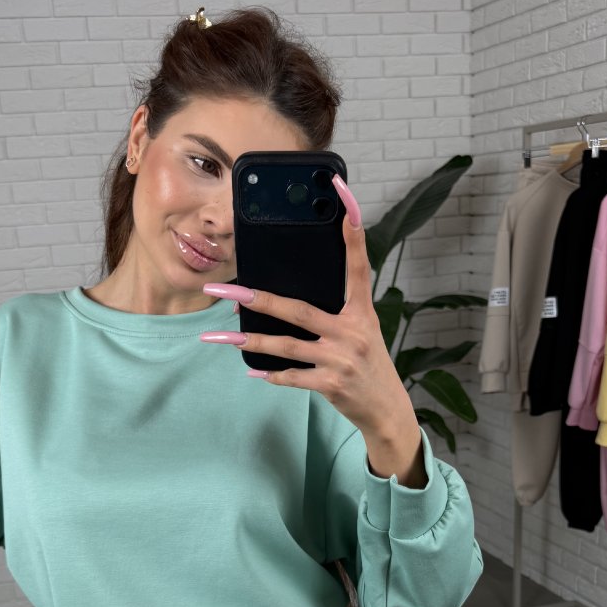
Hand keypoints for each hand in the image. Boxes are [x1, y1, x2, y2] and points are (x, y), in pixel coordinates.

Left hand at [199, 173, 411, 438]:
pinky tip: (252, 371)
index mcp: (361, 311)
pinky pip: (293, 377)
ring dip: (250, 340)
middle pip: (298, 309)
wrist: (387, 410)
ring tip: (219, 335)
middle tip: (224, 288)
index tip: (343, 196)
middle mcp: (352, 331)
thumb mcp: (361, 331)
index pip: (357, 265)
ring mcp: (341, 358)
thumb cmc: (368, 365)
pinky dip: (272, 375)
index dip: (352, 232)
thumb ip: (333, 312)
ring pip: (287, 346)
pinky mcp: (332, 384)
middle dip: (257, 297)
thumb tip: (282, 300)